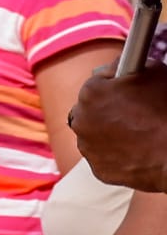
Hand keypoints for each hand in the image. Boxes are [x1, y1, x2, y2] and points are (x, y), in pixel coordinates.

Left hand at [71, 59, 166, 193]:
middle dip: (108, 108)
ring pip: (95, 134)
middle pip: (91, 109)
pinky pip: (105, 157)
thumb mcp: (154, 72)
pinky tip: (136, 150)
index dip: (116, 84)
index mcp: (90, 93)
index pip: (98, 81)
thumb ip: (128, 64)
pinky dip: (117, 154)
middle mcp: (80, 120)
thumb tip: (120, 66)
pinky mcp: (99, 169)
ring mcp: (88, 147)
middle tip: (132, 112)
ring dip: (110, 132)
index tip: (127, 89)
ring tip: (137, 132)